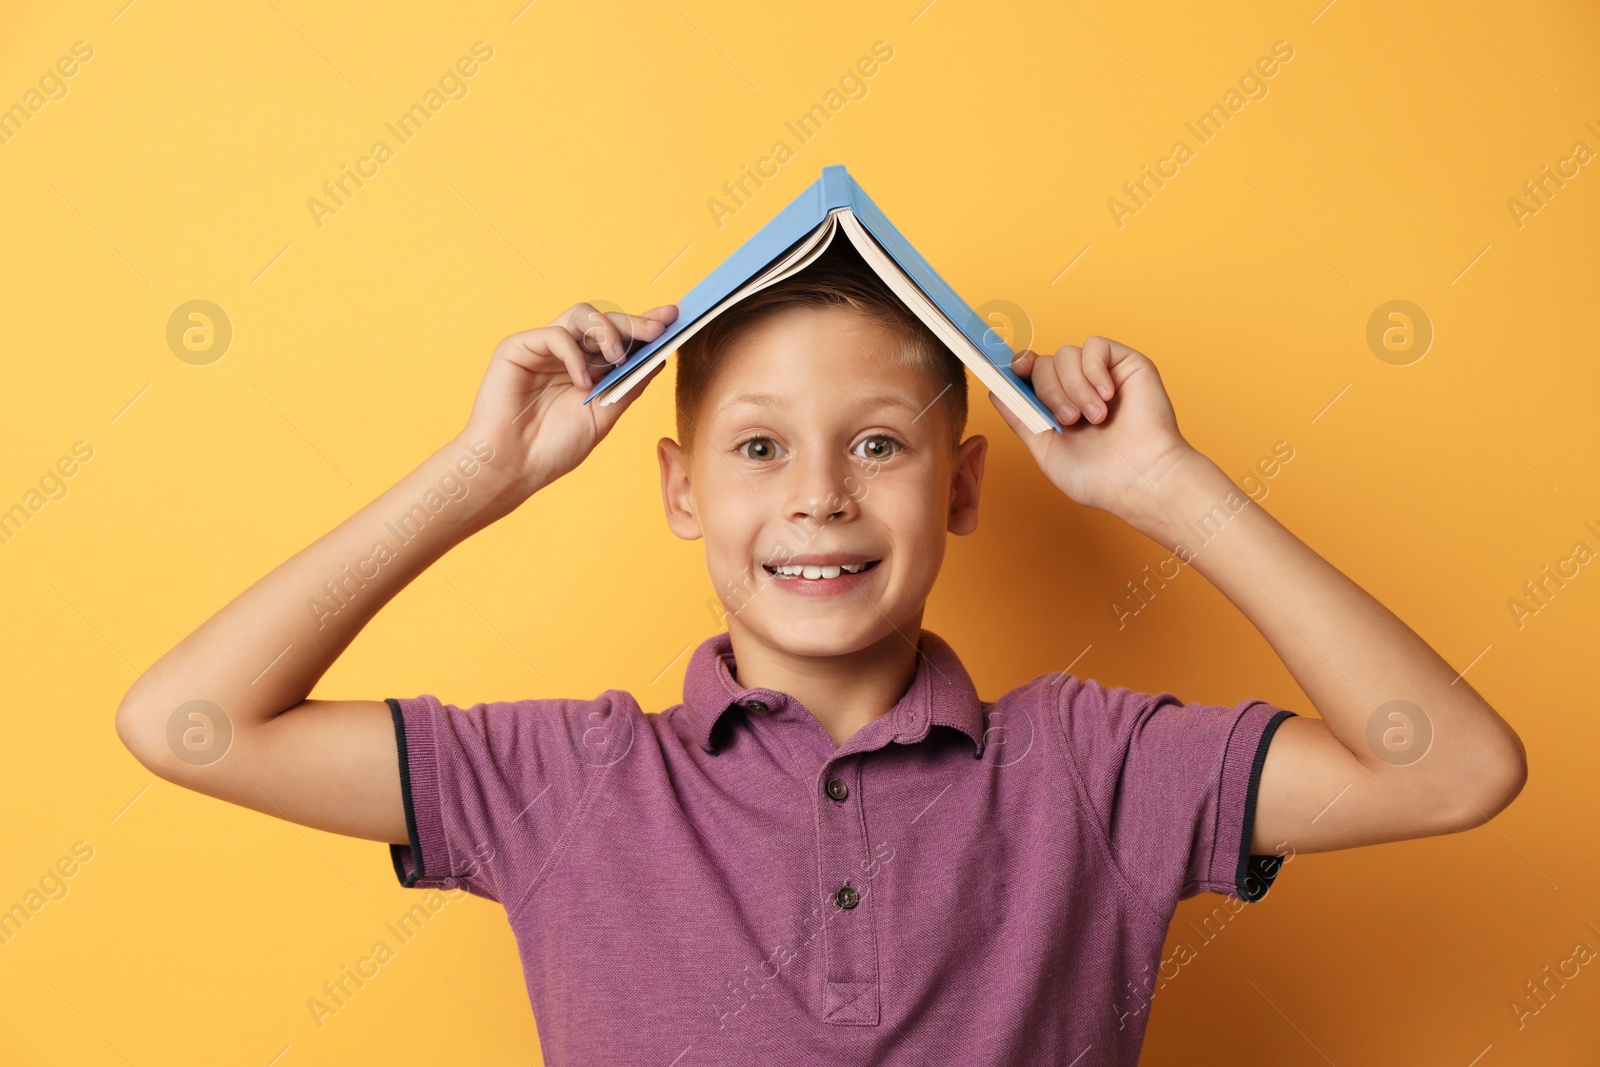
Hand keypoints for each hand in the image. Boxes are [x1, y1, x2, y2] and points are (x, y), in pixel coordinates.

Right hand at [462, 301, 679, 502]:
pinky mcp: (518, 347)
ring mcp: (542, 348)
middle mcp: (567, 353)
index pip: (619, 337)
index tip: (674, 318)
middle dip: (634, 322)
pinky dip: (574, 354)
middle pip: (604, 320)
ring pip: (580, 314)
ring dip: (606, 331)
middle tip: (657, 329)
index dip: (644, 325)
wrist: (513, 467)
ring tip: (617, 358)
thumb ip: (629, 384)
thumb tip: (660, 357)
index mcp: (587, 368)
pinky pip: (555, 335)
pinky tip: (582, 382)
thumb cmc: (553, 447)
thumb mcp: (604, 415)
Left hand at [987, 336, 1195, 515]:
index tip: (1013, 372)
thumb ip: (1022, 420)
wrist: (1142, 481)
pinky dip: (1093, 371)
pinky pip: (1094, 346)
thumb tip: (996, 391)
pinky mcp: (1126, 363)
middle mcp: (1078, 387)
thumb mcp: (1046, 451)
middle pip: (1042, 363)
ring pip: (1065, 354)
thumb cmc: (1101, 478)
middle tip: (1070, 421)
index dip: (1017, 368)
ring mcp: (1101, 374)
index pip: (1029, 374)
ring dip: (1073, 387)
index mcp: (1057, 407)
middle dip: (1049, 391)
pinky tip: (1106, 397)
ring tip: (1094, 417)